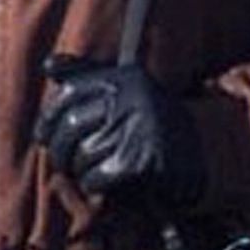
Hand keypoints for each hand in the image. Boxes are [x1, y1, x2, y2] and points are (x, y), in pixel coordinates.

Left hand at [33, 59, 206, 208]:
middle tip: (62, 161)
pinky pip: (96, 177)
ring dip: (79, 170)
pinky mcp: (142, 163)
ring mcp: (139, 130)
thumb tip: (48, 64)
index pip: (70, 93)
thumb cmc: (154, 124)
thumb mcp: (128, 90)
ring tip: (90, 172)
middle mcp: (133, 99)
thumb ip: (88, 76)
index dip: (49, 117)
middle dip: (60, 149)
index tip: (43, 135)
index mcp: (126, 78)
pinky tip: (106, 184)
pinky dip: (94, 185)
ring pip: (82, 155)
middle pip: (71, 125)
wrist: (206, 156)